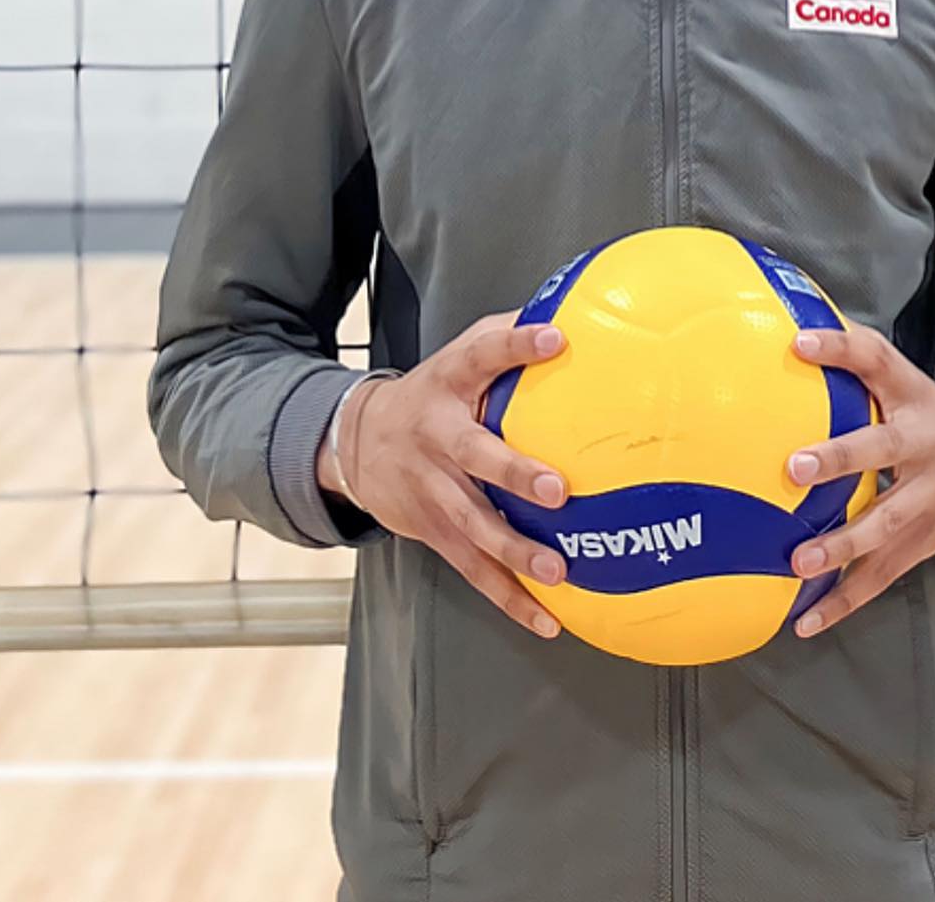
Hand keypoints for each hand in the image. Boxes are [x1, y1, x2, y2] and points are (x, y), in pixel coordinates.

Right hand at [319, 311, 571, 639]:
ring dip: (515, 551)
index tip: (554, 339)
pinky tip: (546, 621)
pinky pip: (473, 569)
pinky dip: (508, 598)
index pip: (482, 355)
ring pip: (473, 524)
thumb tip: (577, 313)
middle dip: (514, 475)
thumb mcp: (461, 354)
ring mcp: (431, 489)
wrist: (356, 442)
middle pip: (474, 456)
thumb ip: (508, 335)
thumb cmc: (435, 390)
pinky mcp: (432, 530)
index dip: (516, 345)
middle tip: (557, 490)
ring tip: (557, 570)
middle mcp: (436, 436)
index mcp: (448, 382)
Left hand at [785, 323, 934, 637]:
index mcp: (915, 400)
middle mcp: (926, 447)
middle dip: (840, 460)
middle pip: (884, 450)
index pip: (878, 361)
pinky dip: (846, 600)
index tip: (800, 343)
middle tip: (793, 468)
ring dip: (842, 546)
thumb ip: (855, 360)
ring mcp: (931, 499)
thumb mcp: (904, 380)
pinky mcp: (928, 541)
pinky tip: (807, 620)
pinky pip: (884, 574)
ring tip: (799, 562)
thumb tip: (790, 338)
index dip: (841, 348)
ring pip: (887, 524)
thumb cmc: (932, 414)